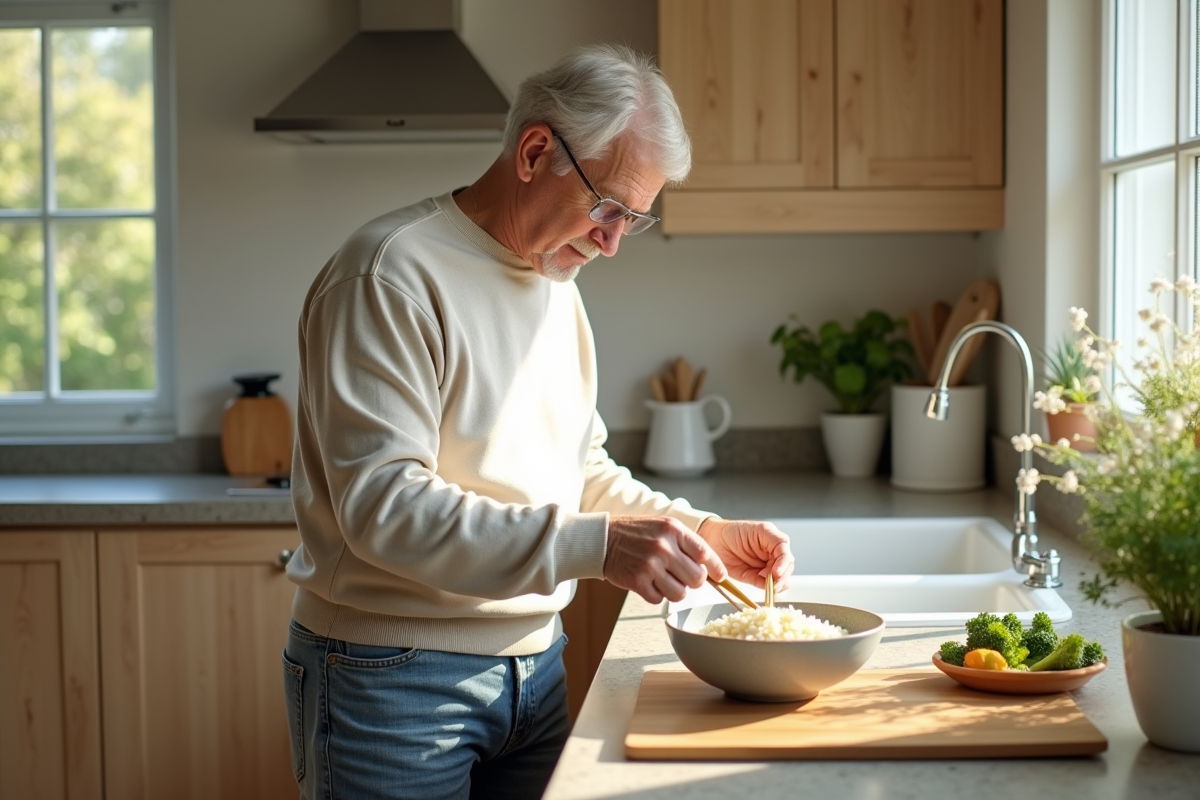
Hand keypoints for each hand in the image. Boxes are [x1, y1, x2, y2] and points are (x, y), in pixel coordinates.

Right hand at [604, 516, 727, 603]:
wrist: (603, 539)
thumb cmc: (636, 534)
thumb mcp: (663, 526)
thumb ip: (686, 543)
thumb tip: (710, 567)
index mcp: (672, 530)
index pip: (705, 553)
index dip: (715, 568)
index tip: (719, 576)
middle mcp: (663, 547)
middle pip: (697, 579)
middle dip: (693, 581)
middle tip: (681, 576)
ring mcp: (650, 565)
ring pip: (680, 594)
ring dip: (674, 590)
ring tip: (663, 579)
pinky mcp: (637, 581)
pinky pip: (659, 600)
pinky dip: (655, 594)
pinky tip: (648, 582)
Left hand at [696, 519, 793, 592]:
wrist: (711, 540)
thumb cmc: (729, 531)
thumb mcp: (750, 532)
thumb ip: (765, 547)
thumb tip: (775, 569)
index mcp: (772, 538)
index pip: (785, 551)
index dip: (783, 564)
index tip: (777, 573)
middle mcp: (771, 552)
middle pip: (787, 566)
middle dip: (781, 576)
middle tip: (773, 584)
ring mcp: (765, 564)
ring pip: (781, 577)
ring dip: (777, 584)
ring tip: (769, 586)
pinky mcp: (756, 576)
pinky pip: (767, 585)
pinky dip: (768, 589)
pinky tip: (766, 589)